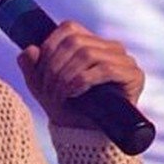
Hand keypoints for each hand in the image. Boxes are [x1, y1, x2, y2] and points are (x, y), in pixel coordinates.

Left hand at [16, 21, 144, 129]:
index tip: (40, 71)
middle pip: (75, 42)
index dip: (50, 46)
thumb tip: (30, 49)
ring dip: (66, 76)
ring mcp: (124, 59)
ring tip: (59, 94)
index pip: (68, 28)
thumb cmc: (66, 107)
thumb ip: (30, 65)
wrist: (86, 135)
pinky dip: (83, 81)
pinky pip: (106, 68)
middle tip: (48, 90)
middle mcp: (109, 46)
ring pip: (87, 54)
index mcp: (90, 41)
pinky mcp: (134, 75)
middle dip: (55, 66)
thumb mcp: (41, 85)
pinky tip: (75, 93)